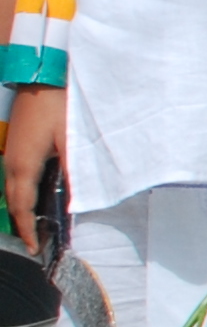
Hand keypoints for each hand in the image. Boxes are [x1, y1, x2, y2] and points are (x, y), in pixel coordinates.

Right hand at [6, 86, 60, 253]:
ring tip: (36, 225)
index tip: (35, 248)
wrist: (42, 77)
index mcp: (23, 165)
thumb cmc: (58, 106)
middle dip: (22, 224)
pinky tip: (37, 195)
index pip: (21, 207)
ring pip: (13, 188)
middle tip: (36, 242)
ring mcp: (11, 152)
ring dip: (22, 208)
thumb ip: (74, 172)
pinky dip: (24, 191)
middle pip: (14, 201)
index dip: (27, 230)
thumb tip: (75, 199)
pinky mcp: (16, 144)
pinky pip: (16, 175)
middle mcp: (12, 161)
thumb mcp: (72, 141)